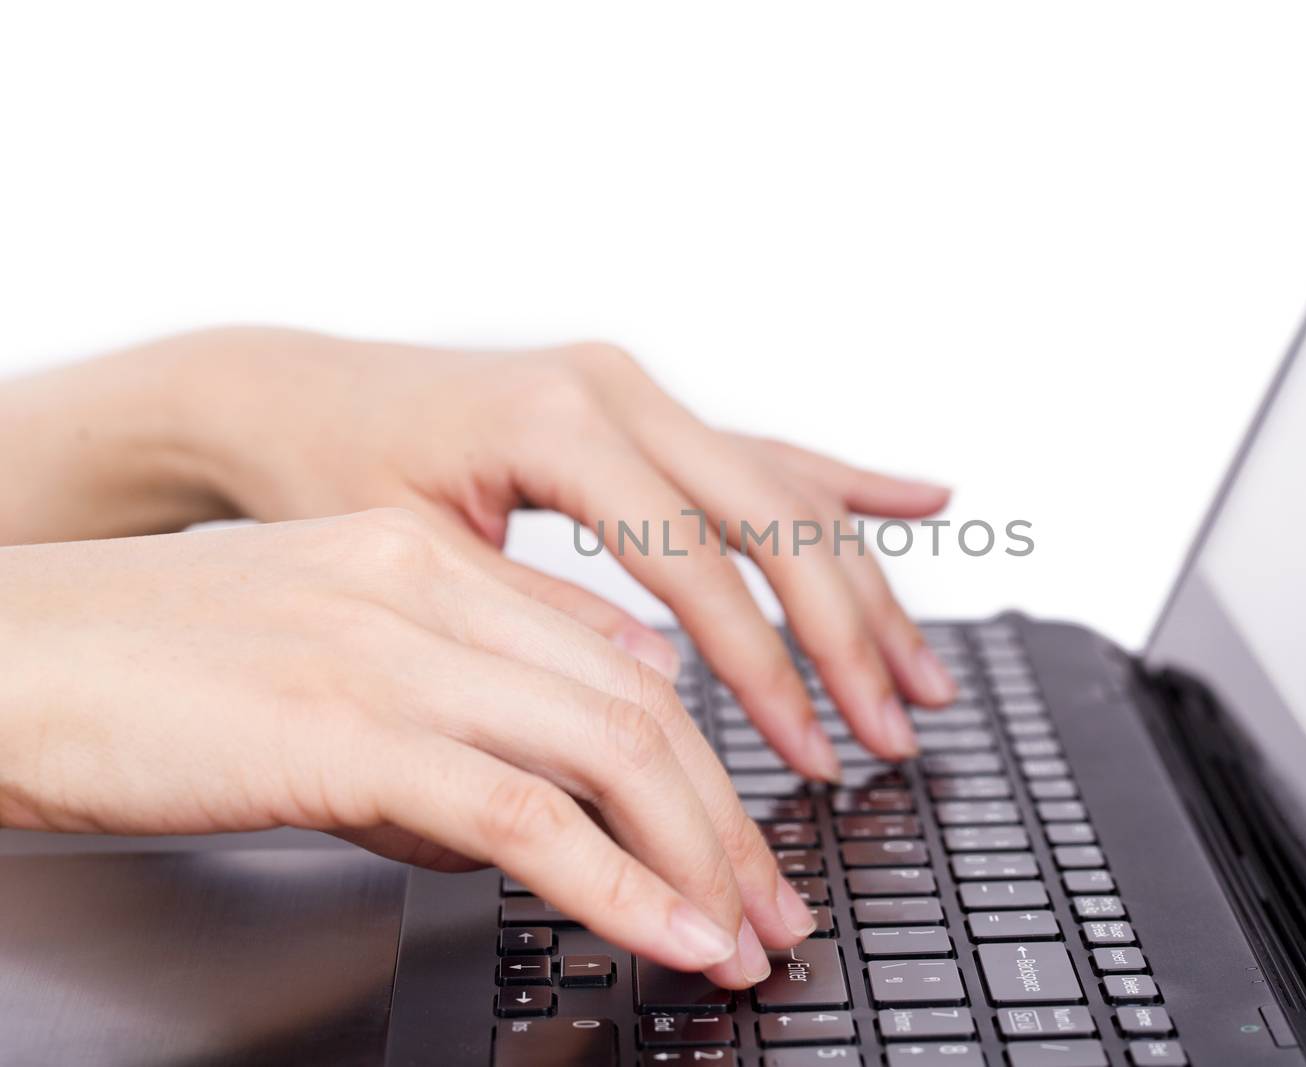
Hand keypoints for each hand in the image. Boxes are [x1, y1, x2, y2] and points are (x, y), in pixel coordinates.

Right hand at [0, 510, 814, 985]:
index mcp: (430, 562)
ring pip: (609, 749)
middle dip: (725, 817)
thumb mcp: (323, 654)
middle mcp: (430, 590)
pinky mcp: (348, 730)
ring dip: (699, 856)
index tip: (736, 832)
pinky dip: (622, 885)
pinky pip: (525, 813)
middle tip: (770, 903)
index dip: (701, 756)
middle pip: (638, 704)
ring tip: (743, 937)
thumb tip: (562, 764)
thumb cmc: (139, 667)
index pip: (615, 660)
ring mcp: (393, 652)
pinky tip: (673, 935)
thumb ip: (452, 691)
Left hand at [164, 327, 958, 777]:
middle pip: (776, 520)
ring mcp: (639, 391)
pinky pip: (766, 450)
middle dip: (846, 639)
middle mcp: (617, 392)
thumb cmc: (322, 476)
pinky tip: (924, 501)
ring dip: (865, 587)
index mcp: (559, 427)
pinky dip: (847, 486)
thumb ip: (537, 618)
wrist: (279, 395)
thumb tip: (659, 687)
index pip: (699, 565)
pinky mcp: (645, 406)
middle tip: (894, 733)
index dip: (767, 670)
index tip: (811, 753)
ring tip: (923, 675)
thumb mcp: (409, 561)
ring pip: (788, 490)